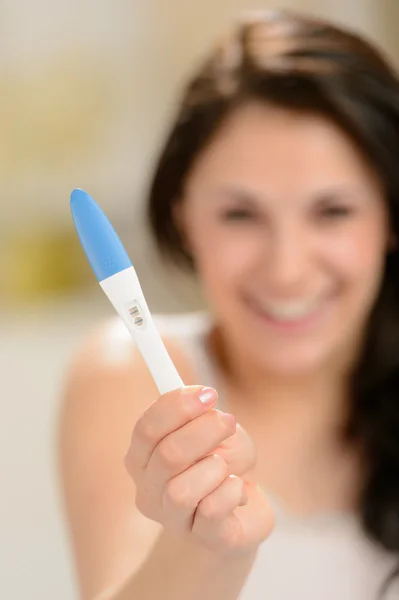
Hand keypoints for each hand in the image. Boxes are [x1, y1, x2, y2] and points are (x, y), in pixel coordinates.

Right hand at [125, 386, 274, 555]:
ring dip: (216, 467)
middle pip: (167, 455)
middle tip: (229, 421)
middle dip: (203, 431)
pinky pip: (212, 509)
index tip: (209, 393)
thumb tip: (209, 412)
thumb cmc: (222, 469)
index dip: (177, 406)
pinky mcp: (204, 539)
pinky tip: (238, 491)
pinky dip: (232, 491)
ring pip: (181, 490)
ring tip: (228, 468)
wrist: (238, 519)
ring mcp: (172, 519)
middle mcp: (149, 490)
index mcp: (144, 457)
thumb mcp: (221, 436)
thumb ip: (212, 421)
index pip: (146, 428)